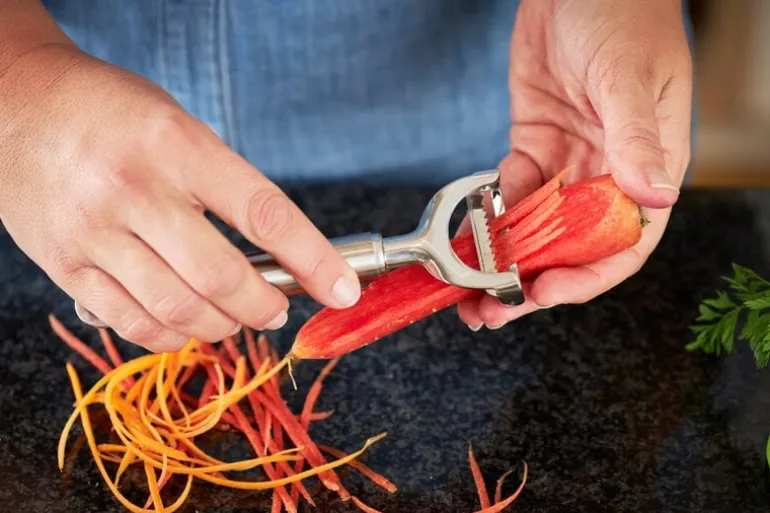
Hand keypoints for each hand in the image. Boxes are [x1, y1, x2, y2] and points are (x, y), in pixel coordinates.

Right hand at [0, 44, 360, 351]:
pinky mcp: (63, 265)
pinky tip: (188, 325)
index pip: (264, 213)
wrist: (15, 103)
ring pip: (178, 309)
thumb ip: (224, 186)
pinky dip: (172, 335)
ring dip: (222, 326)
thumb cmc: (112, 113)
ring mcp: (93, 231)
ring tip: (236, 318)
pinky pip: (130, 323)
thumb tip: (279, 255)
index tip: (342, 288)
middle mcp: (133, 189)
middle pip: (221, 276)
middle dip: (265, 305)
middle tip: (277, 308)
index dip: (313, 259)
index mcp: (175, 145)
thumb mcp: (178, 125)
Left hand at [458, 0, 691, 329]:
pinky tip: (472, 231)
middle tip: (491, 312)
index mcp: (644, 168)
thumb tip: (654, 196)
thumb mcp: (628, 78)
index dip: (585, 278)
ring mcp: (567, 163)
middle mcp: (606, 174)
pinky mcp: (532, 147)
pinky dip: (491, 215)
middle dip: (532, 284)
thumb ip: (637, 138)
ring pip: (535, 229)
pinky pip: (510, 193)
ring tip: (469, 290)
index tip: (543, 295)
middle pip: (571, 248)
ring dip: (503, 262)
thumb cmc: (622, 16)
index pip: (622, 244)